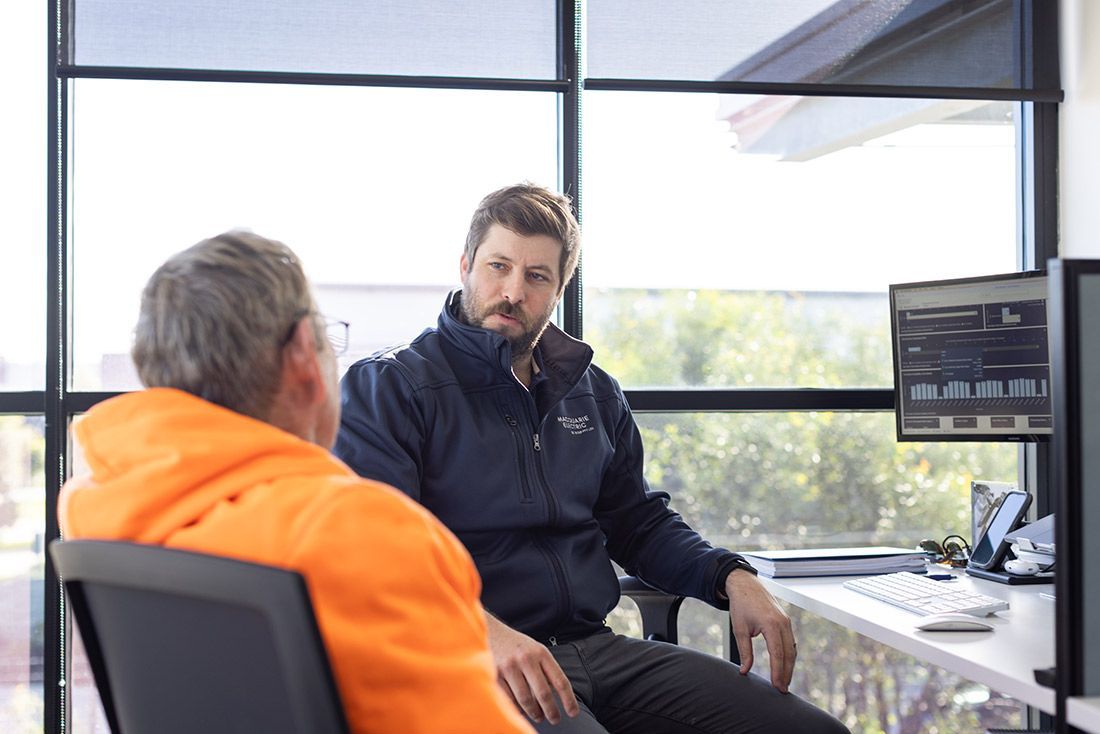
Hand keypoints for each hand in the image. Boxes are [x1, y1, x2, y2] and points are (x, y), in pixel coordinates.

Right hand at [484, 612, 579, 723]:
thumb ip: (546, 670)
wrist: (490, 631)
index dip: (569, 700)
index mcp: (541, 653)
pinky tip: (521, 710)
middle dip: (551, 711)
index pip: (560, 680)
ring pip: (525, 699)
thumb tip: (558, 697)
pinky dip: (516, 708)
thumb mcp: (536, 650)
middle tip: (555, 719)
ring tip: (539, 716)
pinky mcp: (494, 674)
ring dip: (534, 713)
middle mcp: (526, 659)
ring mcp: (509, 667)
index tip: (573, 713)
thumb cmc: (517, 645)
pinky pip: (508, 699)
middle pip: (543, 693)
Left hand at [725, 570, 795, 692]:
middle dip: (786, 673)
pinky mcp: (785, 621)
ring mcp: (786, 621)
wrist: (745, 585)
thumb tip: (744, 670)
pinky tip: (785, 665)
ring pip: (792, 649)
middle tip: (782, 689)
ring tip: (784, 681)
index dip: (777, 672)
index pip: (777, 654)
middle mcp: (783, 623)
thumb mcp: (740, 629)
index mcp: (771, 624)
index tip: (776, 686)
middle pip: (788, 654)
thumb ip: (745, 651)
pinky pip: (790, 641)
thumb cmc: (741, 605)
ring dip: (789, 666)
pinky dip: (789, 655)